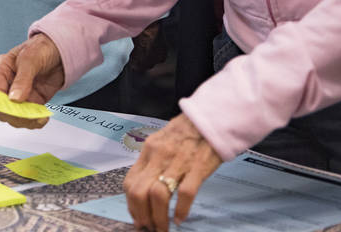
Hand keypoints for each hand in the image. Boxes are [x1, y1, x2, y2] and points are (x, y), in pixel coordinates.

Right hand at [0, 33, 65, 128]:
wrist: (61, 49)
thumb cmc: (42, 47)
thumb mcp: (31, 58)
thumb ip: (22, 79)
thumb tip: (14, 99)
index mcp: (1, 70)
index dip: (2, 104)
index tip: (15, 109)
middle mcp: (8, 84)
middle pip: (3, 109)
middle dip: (15, 115)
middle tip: (29, 115)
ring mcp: (21, 94)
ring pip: (16, 117)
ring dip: (27, 121)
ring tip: (40, 118)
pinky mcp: (33, 101)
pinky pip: (30, 117)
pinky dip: (35, 122)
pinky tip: (43, 118)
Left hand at [124, 114, 221, 230]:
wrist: (210, 118)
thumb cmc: (187, 131)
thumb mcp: (162, 140)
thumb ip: (152, 160)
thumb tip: (143, 184)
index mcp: (149, 151)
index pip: (130, 181)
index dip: (131, 204)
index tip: (137, 216)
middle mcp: (159, 156)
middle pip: (140, 192)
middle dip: (141, 215)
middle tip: (148, 227)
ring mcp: (177, 162)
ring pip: (159, 195)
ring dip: (159, 217)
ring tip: (163, 228)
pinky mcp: (197, 167)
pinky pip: (185, 193)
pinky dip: (181, 209)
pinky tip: (180, 218)